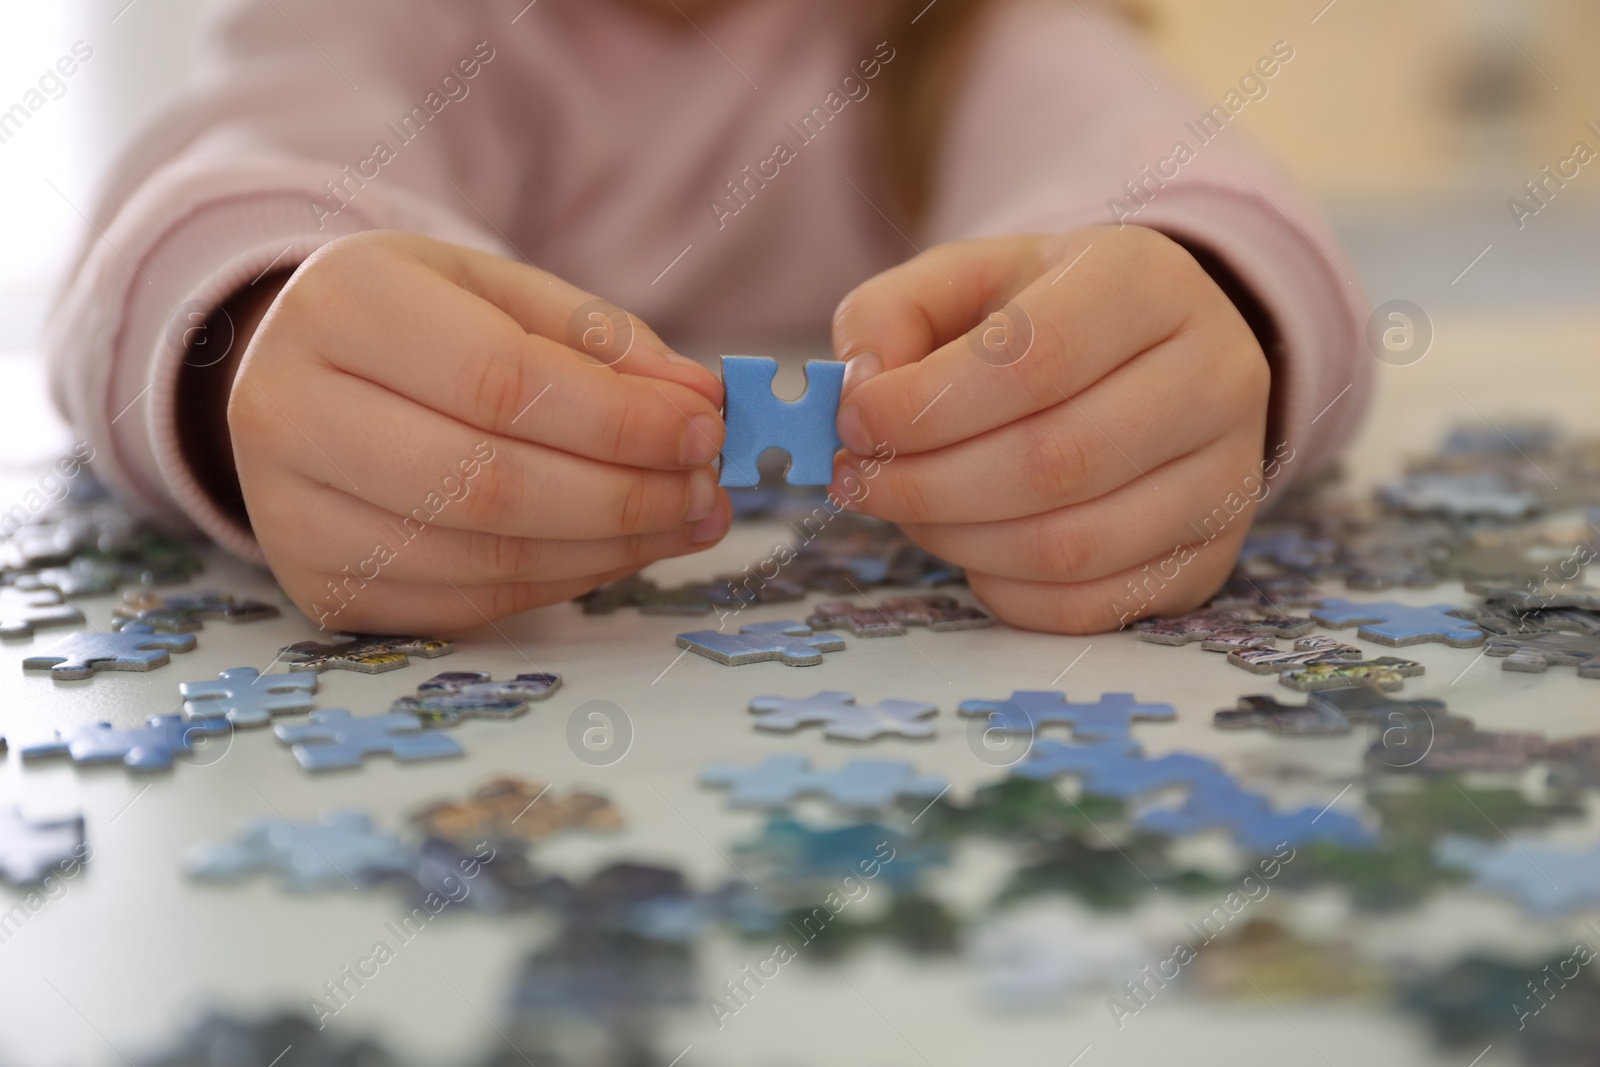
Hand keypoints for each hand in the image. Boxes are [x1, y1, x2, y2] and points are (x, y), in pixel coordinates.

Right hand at [226, 230, 729, 631]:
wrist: (297, 373)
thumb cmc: (418, 323)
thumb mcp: (502, 292)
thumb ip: (600, 342)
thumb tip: (698, 402)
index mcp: (341, 306)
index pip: (500, 381)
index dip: (617, 421)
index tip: (705, 431)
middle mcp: (290, 411)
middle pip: (490, 484)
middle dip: (625, 497)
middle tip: (707, 491)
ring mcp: (292, 514)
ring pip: (482, 558)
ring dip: (610, 550)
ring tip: (686, 520)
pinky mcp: (319, 586)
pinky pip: (467, 605)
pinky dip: (563, 582)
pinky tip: (619, 550)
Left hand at [829, 227, 1273, 633]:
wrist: (1152, 356)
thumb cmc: (1043, 315)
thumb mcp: (964, 279)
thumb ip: (890, 313)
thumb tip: (858, 387)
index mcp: (1149, 281)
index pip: (1034, 359)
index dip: (926, 407)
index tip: (854, 423)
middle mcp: (1213, 376)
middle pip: (1054, 462)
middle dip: (927, 485)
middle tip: (858, 480)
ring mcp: (1226, 478)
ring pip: (1072, 546)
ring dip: (958, 543)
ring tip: (908, 511)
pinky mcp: (1208, 559)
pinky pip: (1091, 607)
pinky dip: (1006, 593)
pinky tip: (969, 552)